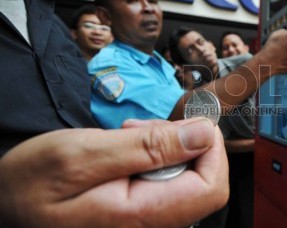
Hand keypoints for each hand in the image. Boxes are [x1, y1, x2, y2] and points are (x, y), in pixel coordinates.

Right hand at [0, 118, 227, 227]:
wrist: (7, 201)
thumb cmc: (33, 182)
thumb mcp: (85, 154)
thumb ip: (149, 147)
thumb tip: (202, 134)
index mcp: (142, 215)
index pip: (210, 188)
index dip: (211, 150)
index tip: (191, 123)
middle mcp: (152, 223)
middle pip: (203, 182)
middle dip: (183, 143)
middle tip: (142, 127)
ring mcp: (146, 217)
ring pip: (186, 178)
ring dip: (165, 147)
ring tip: (127, 135)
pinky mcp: (139, 208)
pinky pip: (166, 180)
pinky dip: (154, 156)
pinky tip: (126, 148)